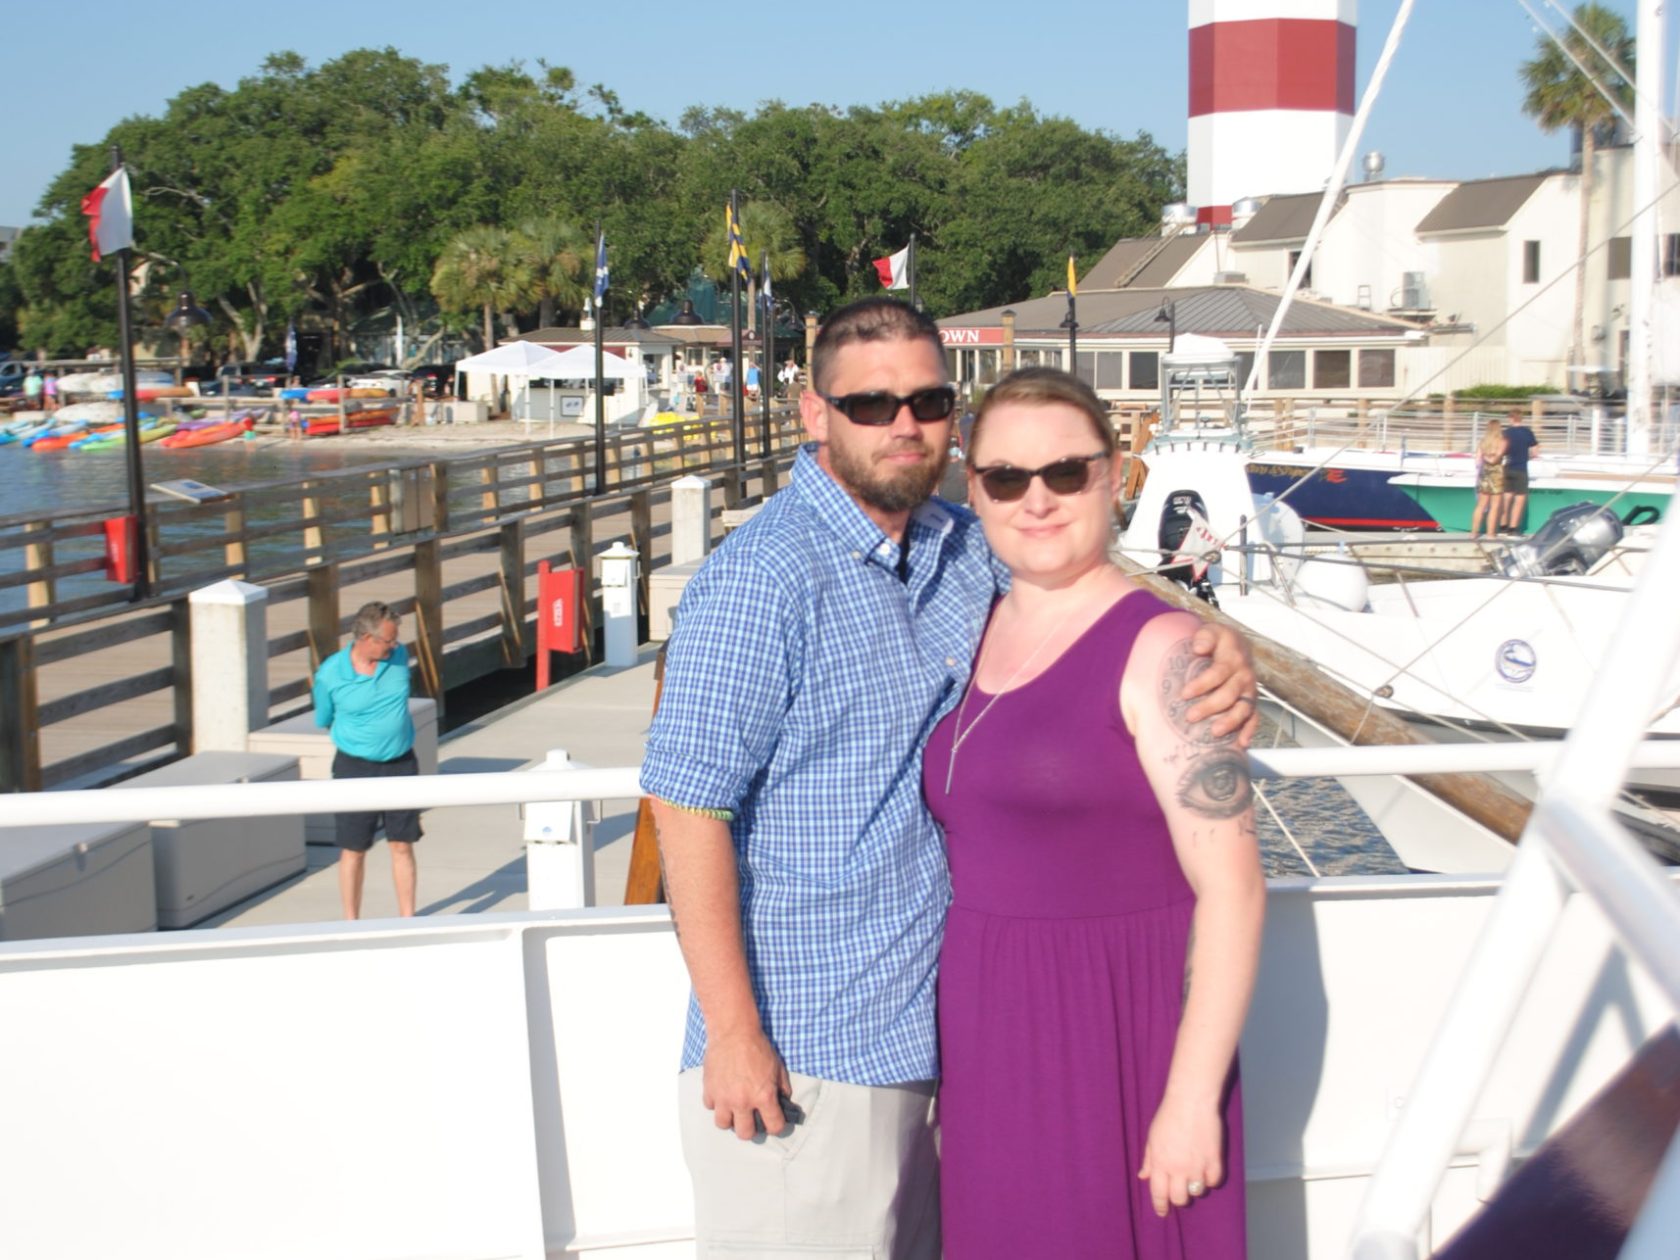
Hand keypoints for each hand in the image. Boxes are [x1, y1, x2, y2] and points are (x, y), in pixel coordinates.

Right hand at [702, 1028, 791, 1140]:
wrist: (734, 1031)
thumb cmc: (757, 1046)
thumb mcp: (778, 1066)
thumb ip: (782, 1088)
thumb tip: (783, 1101)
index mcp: (763, 1096)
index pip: (773, 1127)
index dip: (777, 1127)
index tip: (775, 1123)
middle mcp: (742, 1101)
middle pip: (745, 1134)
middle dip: (751, 1129)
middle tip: (752, 1120)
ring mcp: (723, 1097)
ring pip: (723, 1125)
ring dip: (730, 1119)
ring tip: (734, 1110)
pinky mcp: (709, 1090)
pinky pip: (710, 1106)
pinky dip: (717, 1103)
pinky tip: (722, 1094)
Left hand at [1138, 1095, 1224, 1216]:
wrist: (1192, 1100)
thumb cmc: (1169, 1116)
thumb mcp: (1152, 1137)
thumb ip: (1149, 1160)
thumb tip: (1143, 1176)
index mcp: (1160, 1162)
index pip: (1159, 1194)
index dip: (1160, 1206)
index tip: (1162, 1212)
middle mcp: (1178, 1168)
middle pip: (1180, 1199)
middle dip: (1179, 1198)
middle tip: (1180, 1190)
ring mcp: (1197, 1166)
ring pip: (1198, 1192)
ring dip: (1195, 1187)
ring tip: (1194, 1175)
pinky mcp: (1214, 1160)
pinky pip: (1214, 1181)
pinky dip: (1211, 1179)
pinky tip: (1207, 1170)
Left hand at [1182, 622, 1258, 744]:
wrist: (1237, 645)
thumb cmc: (1217, 641)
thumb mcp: (1211, 631)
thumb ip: (1204, 636)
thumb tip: (1198, 647)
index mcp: (1234, 657)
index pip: (1219, 672)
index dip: (1202, 684)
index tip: (1184, 693)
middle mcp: (1244, 675)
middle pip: (1229, 694)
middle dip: (1210, 706)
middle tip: (1190, 716)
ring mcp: (1249, 690)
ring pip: (1244, 708)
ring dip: (1230, 721)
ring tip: (1214, 732)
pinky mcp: (1251, 702)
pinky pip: (1254, 718)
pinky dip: (1249, 731)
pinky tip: (1241, 744)